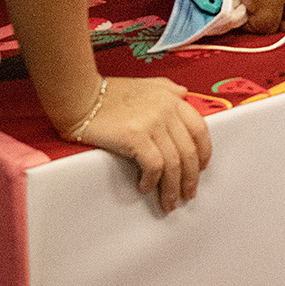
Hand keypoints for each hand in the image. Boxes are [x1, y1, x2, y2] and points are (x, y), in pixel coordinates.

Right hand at [78, 76, 214, 211]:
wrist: (80, 95)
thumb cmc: (107, 93)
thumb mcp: (145, 84)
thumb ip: (167, 89)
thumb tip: (184, 95)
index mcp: (171, 97)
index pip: (200, 129)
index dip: (204, 153)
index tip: (201, 169)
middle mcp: (167, 109)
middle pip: (189, 151)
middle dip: (190, 178)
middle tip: (187, 194)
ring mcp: (153, 123)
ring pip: (174, 163)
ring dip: (172, 188)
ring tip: (168, 201)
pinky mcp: (136, 136)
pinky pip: (154, 166)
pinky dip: (152, 181)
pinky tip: (145, 187)